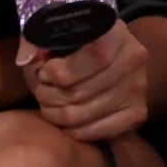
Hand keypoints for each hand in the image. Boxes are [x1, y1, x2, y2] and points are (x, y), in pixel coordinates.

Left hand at [19, 21, 149, 143]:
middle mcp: (133, 61)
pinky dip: (71, 130)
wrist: (121, 60)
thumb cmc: (85, 45)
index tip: (44, 71)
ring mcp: (137, 90)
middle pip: (78, 92)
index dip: (59, 71)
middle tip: (41, 91)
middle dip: (48, 95)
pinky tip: (66, 118)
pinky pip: (92, 133)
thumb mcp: (66, 33)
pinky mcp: (136, 115)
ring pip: (79, 116)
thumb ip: (42, 40)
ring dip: (55, 114)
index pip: (92, 57)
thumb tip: (28, 59)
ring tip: (50, 104)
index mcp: (117, 34)